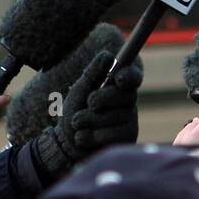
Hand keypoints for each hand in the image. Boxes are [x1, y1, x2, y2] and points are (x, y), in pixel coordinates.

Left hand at [32, 50, 141, 178]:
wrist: (65, 143)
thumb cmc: (74, 113)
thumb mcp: (79, 91)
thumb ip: (93, 74)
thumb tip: (107, 55)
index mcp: (119, 88)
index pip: (133, 77)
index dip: (129, 76)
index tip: (118, 78)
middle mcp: (128, 104)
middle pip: (122, 96)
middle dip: (99, 99)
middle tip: (88, 104)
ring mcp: (130, 122)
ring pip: (110, 117)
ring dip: (86, 121)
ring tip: (79, 126)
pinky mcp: (126, 139)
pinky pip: (108, 135)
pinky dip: (88, 137)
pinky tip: (85, 138)